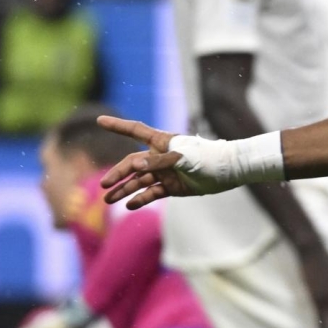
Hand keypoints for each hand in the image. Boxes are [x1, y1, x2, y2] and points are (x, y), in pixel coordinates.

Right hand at [97, 117, 282, 208]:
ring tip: (108, 200)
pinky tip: (129, 205)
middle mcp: (159, 157)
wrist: (229, 172)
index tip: (99, 121)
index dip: (117, 126)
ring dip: (124, 190)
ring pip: (139, 181)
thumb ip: (159, 160)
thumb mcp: (183, 157)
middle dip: (118, 174)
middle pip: (132, 164)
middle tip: (104, 185)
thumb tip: (135, 163)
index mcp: (161, 142)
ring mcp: (165, 173)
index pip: (135, 131)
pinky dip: (141, 199)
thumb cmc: (207, 158)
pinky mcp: (172, 187)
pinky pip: (152, 194)